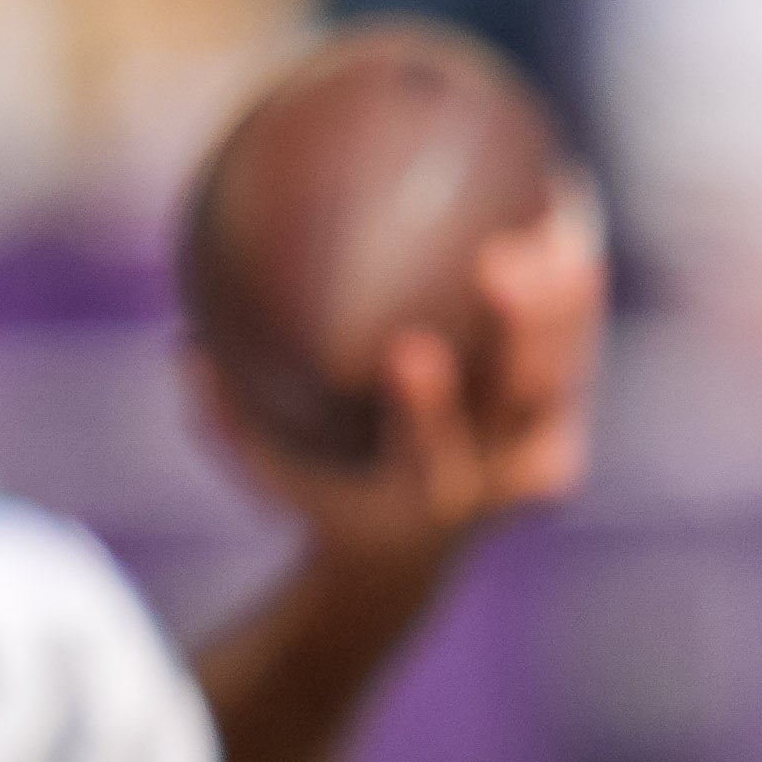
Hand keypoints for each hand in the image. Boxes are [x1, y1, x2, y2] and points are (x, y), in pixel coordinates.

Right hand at [207, 184, 607, 584]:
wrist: (407, 556)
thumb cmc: (322, 493)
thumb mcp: (266, 470)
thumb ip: (227, 417)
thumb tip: (186, 345)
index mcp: (419, 496)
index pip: (428, 458)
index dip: (428, 410)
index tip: (412, 352)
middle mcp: (491, 477)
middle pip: (521, 406)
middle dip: (521, 338)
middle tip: (502, 263)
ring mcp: (535, 451)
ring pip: (562, 374)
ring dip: (564, 304)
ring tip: (559, 226)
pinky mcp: (561, 422)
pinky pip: (575, 351)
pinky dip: (574, 290)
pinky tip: (566, 206)